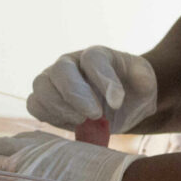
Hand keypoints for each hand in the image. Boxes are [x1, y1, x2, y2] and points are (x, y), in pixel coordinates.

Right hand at [27, 46, 157, 134]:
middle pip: (60, 70)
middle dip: (76, 95)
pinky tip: (71, 125)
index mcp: (97, 55)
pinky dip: (49, 116)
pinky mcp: (45, 100)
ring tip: (83, 121)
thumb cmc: (134, 89)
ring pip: (41, 86)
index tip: (117, 102)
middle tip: (95, 115)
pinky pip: (34, 105)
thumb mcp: (146, 81)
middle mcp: (71, 63)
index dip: (104, 80)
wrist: (123, 104)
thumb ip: (141, 81)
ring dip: (60, 108)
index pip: (93, 59)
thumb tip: (115, 97)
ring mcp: (54, 80)